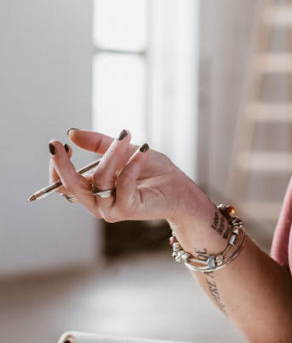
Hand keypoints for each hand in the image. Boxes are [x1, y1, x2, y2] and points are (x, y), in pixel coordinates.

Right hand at [48, 128, 212, 224]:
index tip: (60, 143)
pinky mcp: (128, 210)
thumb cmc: (154, 172)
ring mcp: (112, 209)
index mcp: (93, 191)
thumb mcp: (123, 151)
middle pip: (71, 187)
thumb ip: (98, 144)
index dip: (58, 165)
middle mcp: (98, 203)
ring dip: (112, 155)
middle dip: (64, 165)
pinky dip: (132, 164)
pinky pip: (124, 184)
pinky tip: (144, 149)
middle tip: (64, 143)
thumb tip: (72, 132)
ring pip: (100, 180)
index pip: (64, 183)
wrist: (180, 189)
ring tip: (126, 136)